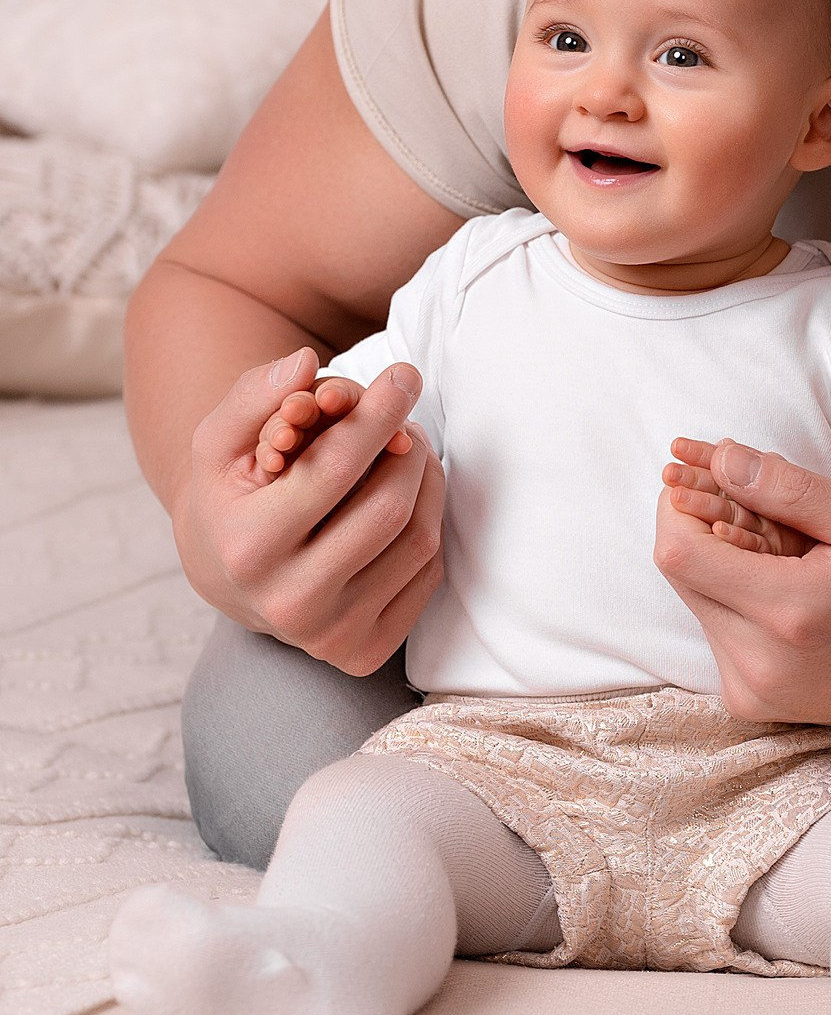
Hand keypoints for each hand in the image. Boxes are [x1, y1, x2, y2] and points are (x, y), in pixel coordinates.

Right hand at [174, 347, 445, 674]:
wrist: (226, 576)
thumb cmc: (228, 495)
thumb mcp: (218, 441)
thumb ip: (254, 395)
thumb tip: (304, 362)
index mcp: (248, 549)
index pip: (337, 470)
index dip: (378, 414)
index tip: (404, 374)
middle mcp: (290, 603)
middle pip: (388, 507)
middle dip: (407, 448)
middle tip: (402, 419)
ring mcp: (333, 636)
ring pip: (420, 540)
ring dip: (426, 481)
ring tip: (403, 452)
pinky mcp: (368, 652)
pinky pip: (429, 573)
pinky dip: (427, 523)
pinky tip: (402, 500)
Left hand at [652, 437, 830, 734]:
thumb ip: (791, 487)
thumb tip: (721, 457)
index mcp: (789, 611)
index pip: (678, 551)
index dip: (678, 505)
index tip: (707, 480)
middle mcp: (758, 662)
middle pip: (679, 574)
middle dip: (701, 528)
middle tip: (753, 508)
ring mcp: (750, 690)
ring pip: (694, 600)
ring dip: (720, 564)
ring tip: (784, 555)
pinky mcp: (749, 701)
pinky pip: (715, 631)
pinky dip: (735, 600)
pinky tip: (785, 593)